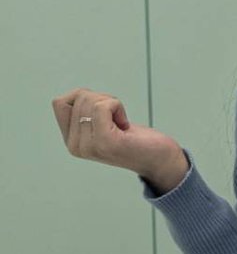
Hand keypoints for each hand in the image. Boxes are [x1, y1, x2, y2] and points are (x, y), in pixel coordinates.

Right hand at [51, 87, 179, 176]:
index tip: (104, 112)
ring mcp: (88, 146)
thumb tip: (78, 94)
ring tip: (121, 123)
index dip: (86, 97)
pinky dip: (117, 106)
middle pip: (78, 97)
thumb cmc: (135, 138)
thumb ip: (86, 112)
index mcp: (71, 141)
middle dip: (102, 98)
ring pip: (90, 100)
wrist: (159, 159)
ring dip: (112, 103)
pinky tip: (125, 124)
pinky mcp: (105, 142)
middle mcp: (75, 146)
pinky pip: (102, 106)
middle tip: (117, 119)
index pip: (60, 102)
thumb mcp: (103, 123)